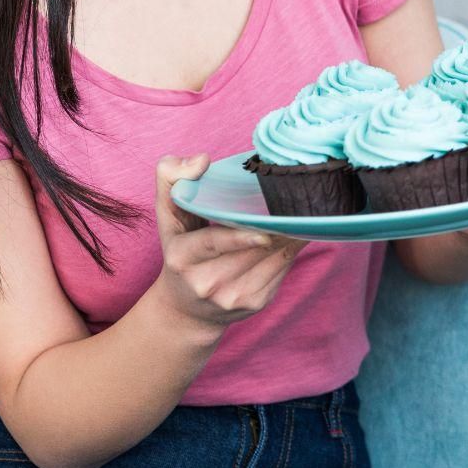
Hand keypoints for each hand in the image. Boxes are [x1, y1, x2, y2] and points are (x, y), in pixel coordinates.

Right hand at [152, 155, 306, 330]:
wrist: (185, 307)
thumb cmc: (180, 247)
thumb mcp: (167, 213)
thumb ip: (172, 177)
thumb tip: (202, 159)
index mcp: (182, 257)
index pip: (213, 244)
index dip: (239, 239)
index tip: (265, 231)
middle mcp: (206, 282)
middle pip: (252, 250)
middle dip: (277, 227)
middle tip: (297, 203)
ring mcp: (232, 297)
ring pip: (274, 260)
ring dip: (290, 236)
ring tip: (300, 215)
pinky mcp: (256, 303)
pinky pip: (284, 269)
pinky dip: (292, 249)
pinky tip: (295, 234)